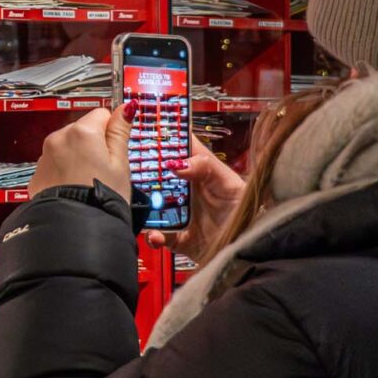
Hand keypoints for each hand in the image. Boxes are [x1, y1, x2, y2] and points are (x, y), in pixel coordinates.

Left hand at [24, 106, 132, 201]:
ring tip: (89, 181)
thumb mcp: (120, 164)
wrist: (75, 227)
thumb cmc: (101, 197)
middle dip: (93, 145)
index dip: (112, 132)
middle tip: (104, 170)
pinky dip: (64, 172)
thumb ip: (120, 132)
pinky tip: (74, 187)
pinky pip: (55, 164)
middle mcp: (58, 139)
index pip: (101, 114)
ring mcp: (45, 156)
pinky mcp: (38, 174)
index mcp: (82, 132)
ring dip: (77, 158)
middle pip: (82, 130)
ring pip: (67, 147)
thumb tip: (126, 108)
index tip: (114, 150)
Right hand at [142, 135, 244, 262]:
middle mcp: (185, 190)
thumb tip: (176, 163)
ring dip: (143, 205)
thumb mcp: (230, 184)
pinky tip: (155, 235)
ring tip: (139, 204)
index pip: (178, 147)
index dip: (162, 135)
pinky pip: (158, 236)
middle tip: (127, 167)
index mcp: (198, 172)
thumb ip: (206, 168)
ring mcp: (178, 213)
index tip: (142, 125)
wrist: (250, 251)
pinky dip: (153, 237)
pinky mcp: (177, 237)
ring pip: (151, 204)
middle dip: (141, 170)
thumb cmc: (246, 213)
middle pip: (156, 175)